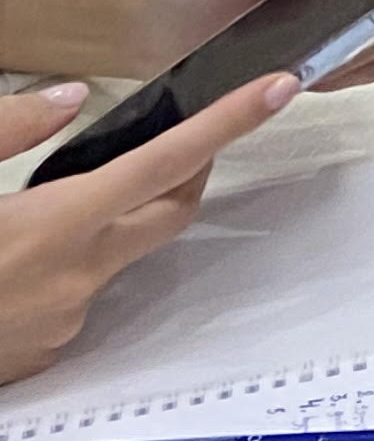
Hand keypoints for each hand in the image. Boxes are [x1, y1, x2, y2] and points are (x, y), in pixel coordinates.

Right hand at [0, 72, 300, 386]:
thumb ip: (6, 132)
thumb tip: (66, 98)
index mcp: (57, 224)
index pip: (168, 162)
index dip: (230, 121)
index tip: (278, 88)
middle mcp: (77, 275)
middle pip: (167, 210)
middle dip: (187, 171)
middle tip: (178, 140)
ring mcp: (65, 320)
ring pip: (113, 255)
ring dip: (98, 227)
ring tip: (27, 219)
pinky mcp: (46, 352)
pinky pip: (74, 298)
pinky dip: (59, 271)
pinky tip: (8, 266)